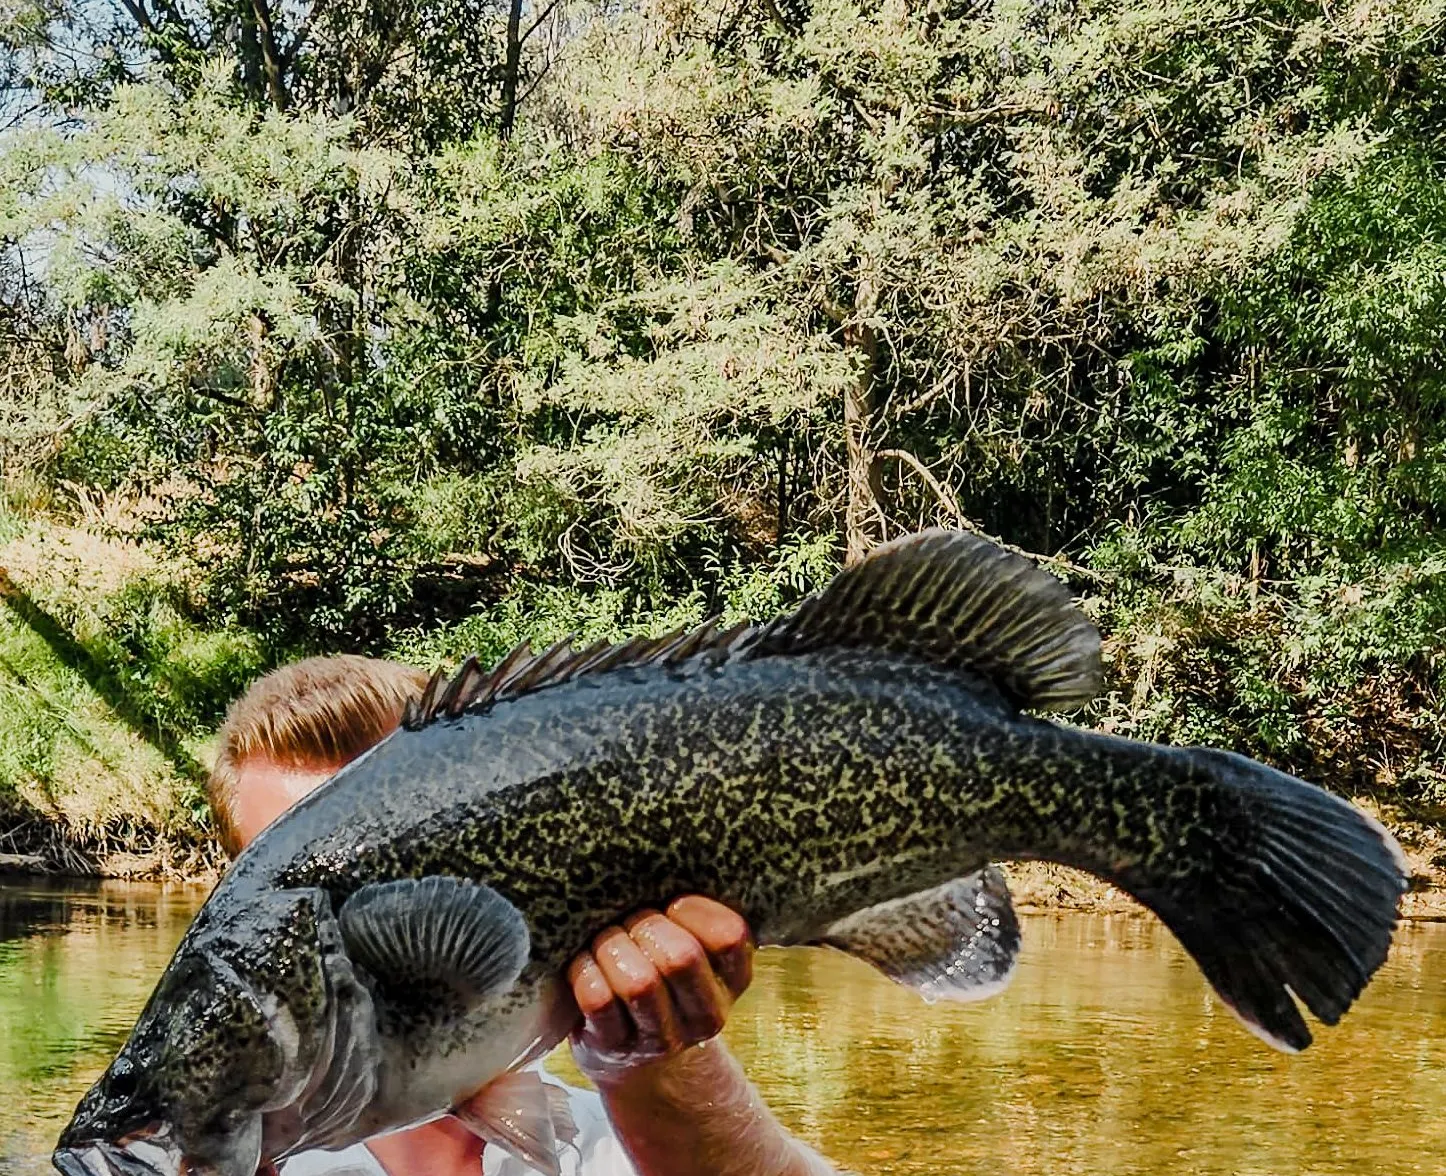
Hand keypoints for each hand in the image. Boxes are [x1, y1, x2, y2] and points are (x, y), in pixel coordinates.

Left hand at [567, 895, 753, 1082]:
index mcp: (733, 980)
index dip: (696, 911)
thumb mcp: (694, 950)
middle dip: (646, 925)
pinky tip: (583, 962)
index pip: (730, 937)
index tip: (672, 902)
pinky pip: (599, 1000)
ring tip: (605, 939)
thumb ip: (692, 918)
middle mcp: (706, 1014)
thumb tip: (657, 863)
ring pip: (639, 982)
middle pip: (681, 957)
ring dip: (613, 947)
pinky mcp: (617, 1048)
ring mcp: (663, 1038)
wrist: (634, 1049)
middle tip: (630, 919)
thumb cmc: (662, 975)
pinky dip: (585, 971)